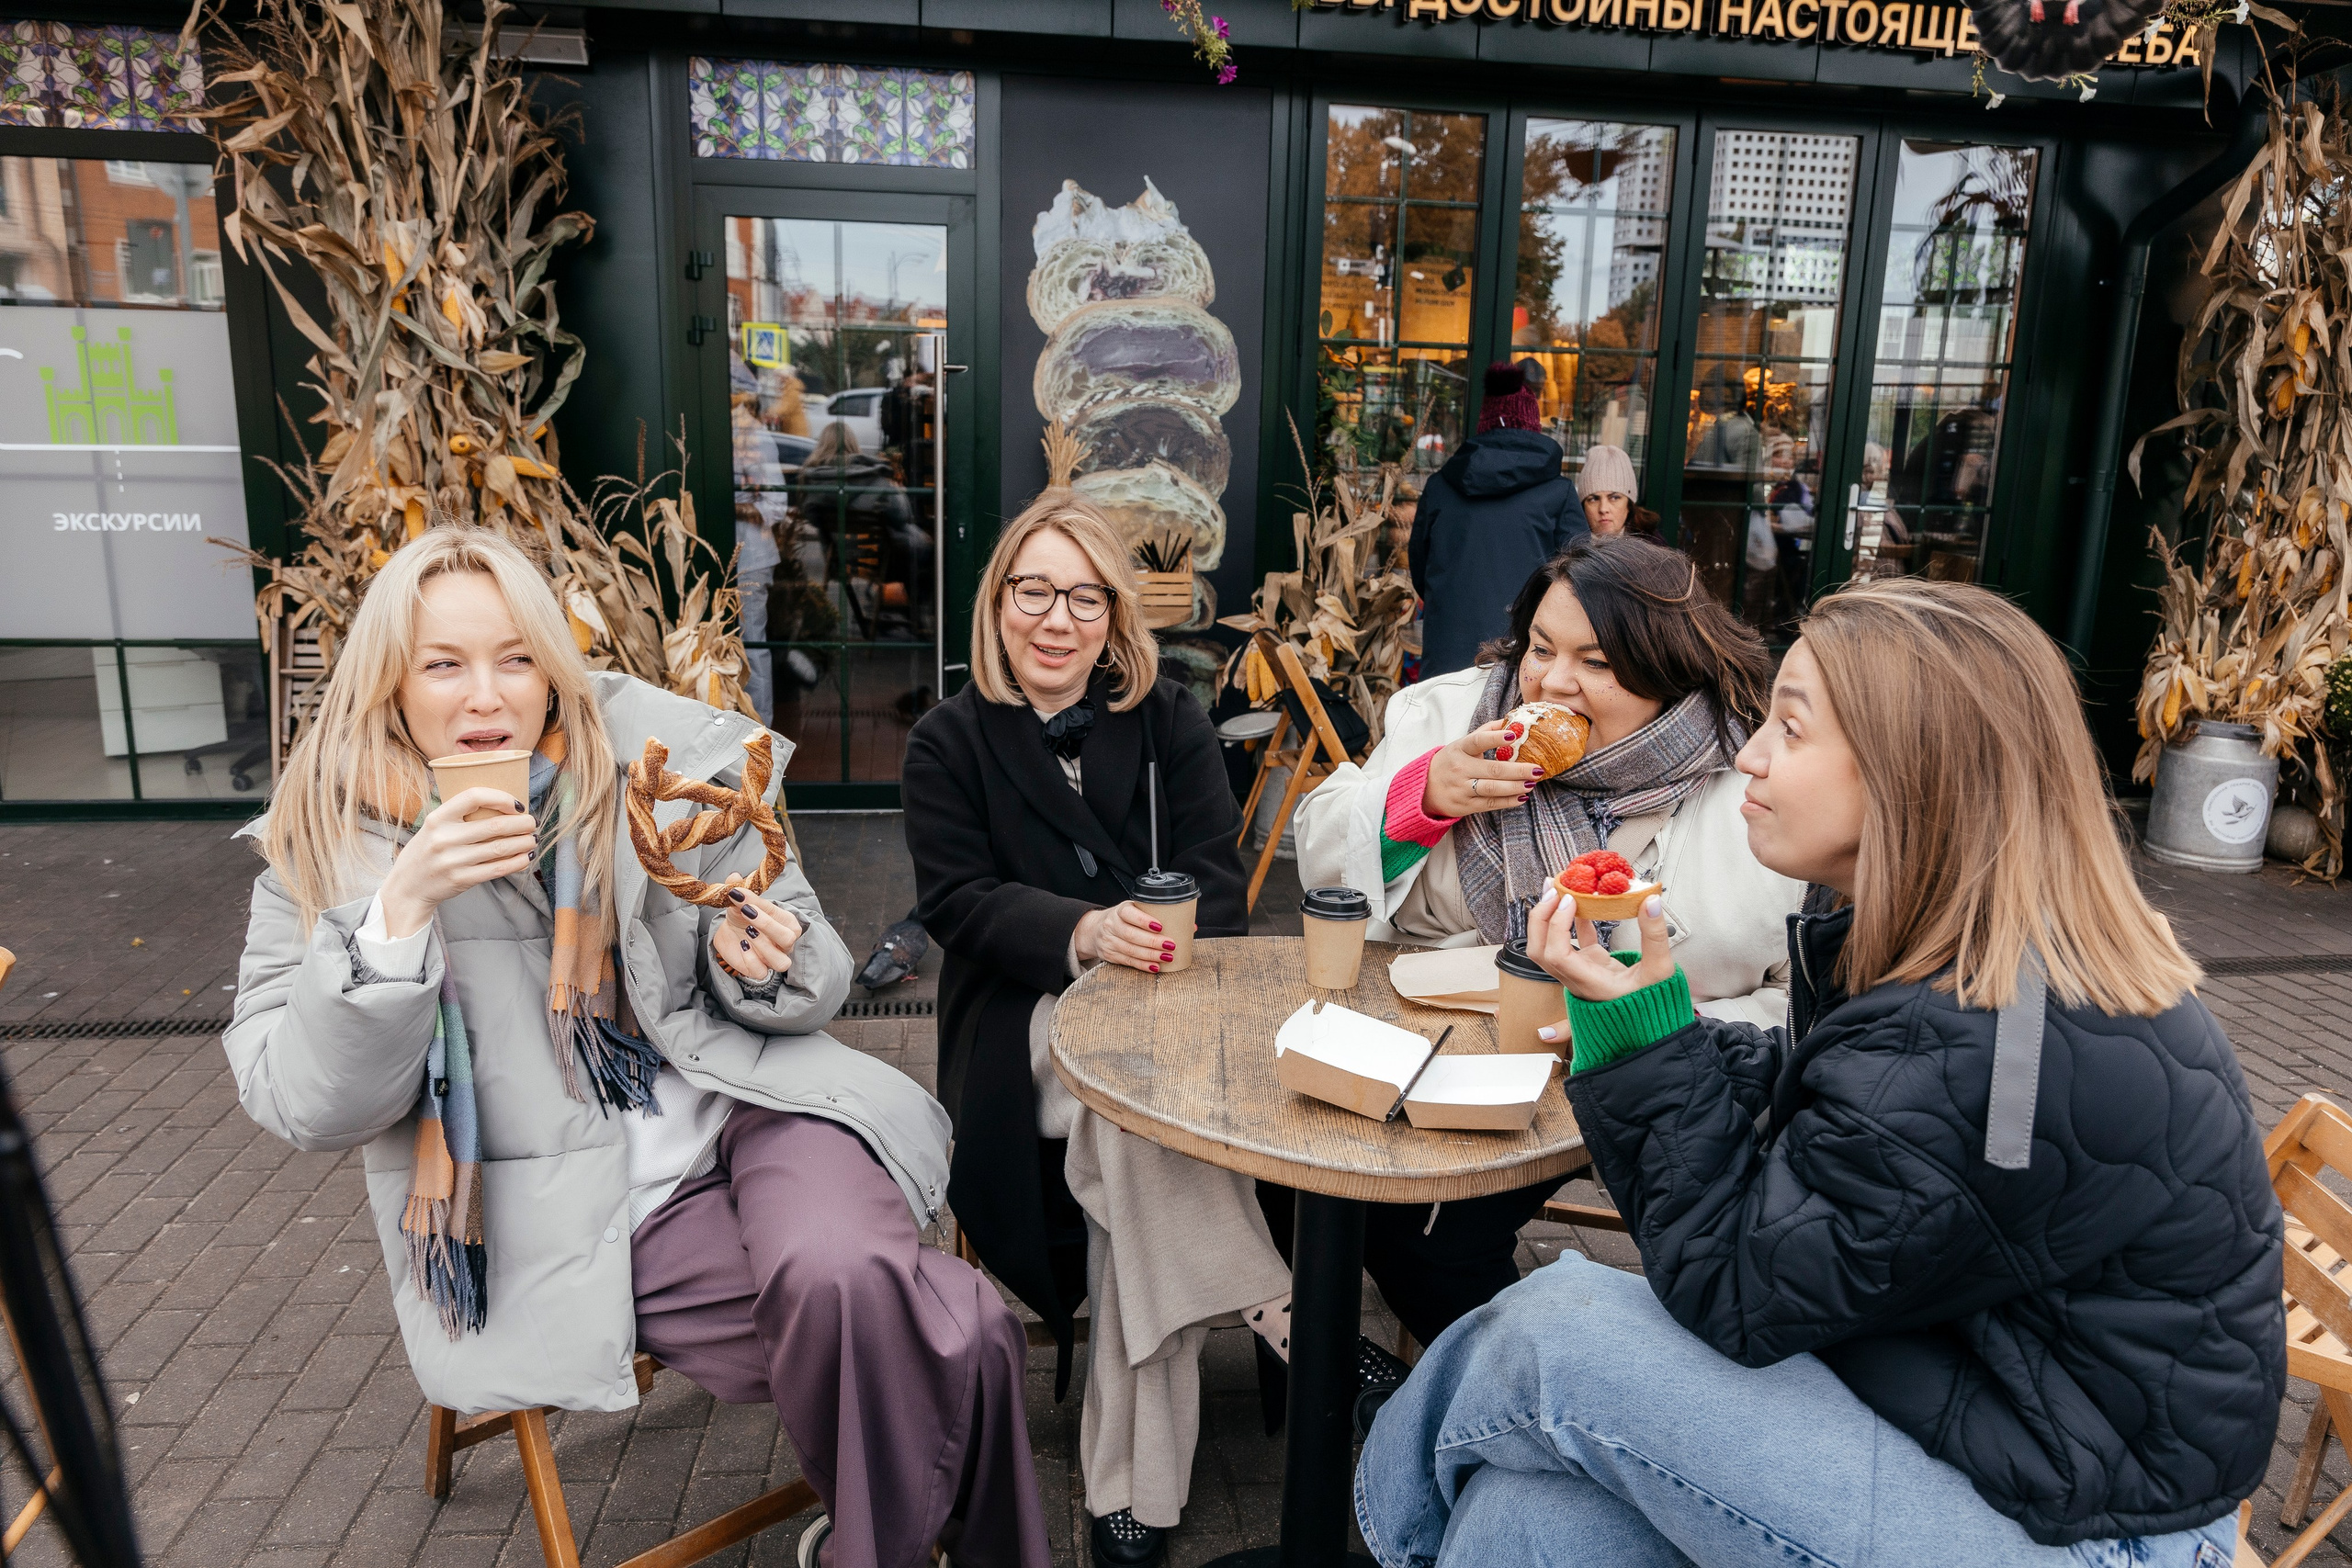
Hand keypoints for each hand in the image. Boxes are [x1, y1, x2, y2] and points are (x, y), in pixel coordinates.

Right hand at [378, 788, 538, 938]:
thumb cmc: (427, 852)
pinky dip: (517, 862)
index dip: (501, 797)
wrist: (408, 887)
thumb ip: (458, 816)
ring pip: (500, 847)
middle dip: (522, 823)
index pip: (473, 796)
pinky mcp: (461, 879)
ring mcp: (453, 860)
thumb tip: (502, 806)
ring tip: (532, 839)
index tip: (517, 805)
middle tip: (533, 823)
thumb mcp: (434, 827)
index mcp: (437, 818)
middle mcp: (444, 838)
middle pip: (495, 825)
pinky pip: (497, 868)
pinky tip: (526, 858)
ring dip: (523, 843)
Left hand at [712, 886, 803, 982]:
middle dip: (766, 925)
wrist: (731, 933)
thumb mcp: (740, 902)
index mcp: (787, 923)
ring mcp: (774, 958)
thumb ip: (739, 890)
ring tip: (747, 932)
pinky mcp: (760, 971)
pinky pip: (762, 972)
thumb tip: (733, 877)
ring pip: (781, 961)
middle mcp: (785, 942)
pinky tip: (743, 946)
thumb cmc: (744, 916)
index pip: (780, 915)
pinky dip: (752, 960)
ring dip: (763, 946)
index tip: (739, 895)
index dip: (760, 905)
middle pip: (788, 938)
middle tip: (746, 912)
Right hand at [1073, 900, 1180, 973]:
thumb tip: (1191, 927)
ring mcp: (1109, 941)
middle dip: (1152, 942)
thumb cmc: (1124, 920)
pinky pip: (1127, 961)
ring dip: (1150, 955)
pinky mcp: (1110, 955)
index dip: (1144, 921)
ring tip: (1166, 957)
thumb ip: (1159, 917)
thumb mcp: (1135, 912)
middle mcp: (1112, 925)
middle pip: (1131, 935)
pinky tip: (1155, 967)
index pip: (1129, 914)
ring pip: (1130, 950)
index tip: (1160, 926)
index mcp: (1120, 911)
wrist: (1095, 929)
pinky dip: (1143, 965)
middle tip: (1171, 945)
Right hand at [1420, 722, 1542, 819]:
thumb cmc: (1450, 762)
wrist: (1424, 788)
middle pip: (1493, 769)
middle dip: (1518, 770)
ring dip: (1515, 787)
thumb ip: (1485, 731)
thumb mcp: (1462, 744)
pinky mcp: (1464, 805)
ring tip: (1532, 783)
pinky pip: (1490, 804)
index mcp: (1460, 749)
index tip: (1514, 735)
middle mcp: (1460, 768)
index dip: (1495, 738)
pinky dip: (1508, 801)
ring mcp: (1461, 788)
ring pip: (1492, 789)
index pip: (1478, 741)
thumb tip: (1510, 720)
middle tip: (1537, 769)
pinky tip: (1522, 797)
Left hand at [1524, 885, 1673, 1001]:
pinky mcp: (1589, 964)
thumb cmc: (1655, 1004)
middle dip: (1539, 917)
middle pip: (1540, 950)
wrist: (1652, 1025)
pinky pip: (1572, 940)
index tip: (1569, 901)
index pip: (1556, 954)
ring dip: (1547, 917)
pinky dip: (1570, 920)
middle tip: (1553, 887)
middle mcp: (1576, 978)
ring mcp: (1580, 970)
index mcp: (1588, 983)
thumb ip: (1655, 937)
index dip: (1556, 925)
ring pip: (1548, 945)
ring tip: (1557, 887)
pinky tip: (1579, 900)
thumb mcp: (1660, 972)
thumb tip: (1651, 901)